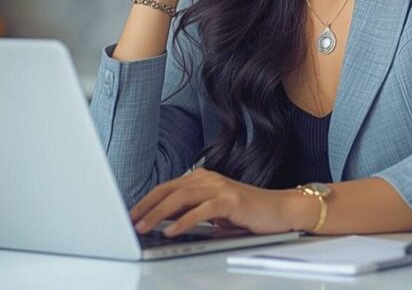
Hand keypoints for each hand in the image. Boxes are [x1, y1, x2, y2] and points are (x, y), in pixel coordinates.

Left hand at [129, 168, 309, 236]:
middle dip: (146, 207)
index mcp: (202, 179)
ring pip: (181, 198)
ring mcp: (220, 187)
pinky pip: (202, 210)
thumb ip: (192, 211)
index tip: (131, 214)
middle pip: (169, 190)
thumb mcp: (214, 212)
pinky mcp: (231, 200)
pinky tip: (171, 231)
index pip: (167, 187)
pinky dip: (184, 221)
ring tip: (143, 227)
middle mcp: (208, 179)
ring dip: (158, 214)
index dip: (147, 201)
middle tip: (130, 221)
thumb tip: (163, 220)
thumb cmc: (248, 212)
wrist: (281, 209)